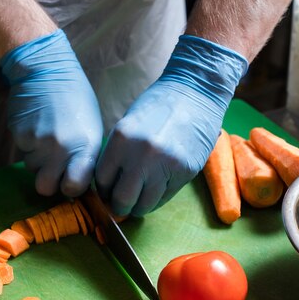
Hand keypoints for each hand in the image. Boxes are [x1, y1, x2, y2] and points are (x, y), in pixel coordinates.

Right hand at [0, 29, 102, 196]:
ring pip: (32, 170)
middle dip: (48, 181)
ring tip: (46, 138)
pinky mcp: (20, 135)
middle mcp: (62, 148)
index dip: (70, 188)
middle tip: (53, 168)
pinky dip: (28, 145)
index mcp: (86, 147)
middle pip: (46, 188)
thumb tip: (80, 181)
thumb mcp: (92, 128)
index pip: (74, 187)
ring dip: (38, 161)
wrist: (46, 69)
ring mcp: (39, 142)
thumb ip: (86, 157)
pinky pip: (23, 152)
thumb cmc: (75, 99)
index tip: (70, 180)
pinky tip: (36, 127)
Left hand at [95, 35, 247, 216]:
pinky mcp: (185, 172)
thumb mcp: (128, 126)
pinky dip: (158, 198)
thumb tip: (109, 187)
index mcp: (121, 139)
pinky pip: (166, 197)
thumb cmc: (159, 106)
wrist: (196, 92)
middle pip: (122, 199)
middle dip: (120, 206)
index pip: (102, 181)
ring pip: (145, 204)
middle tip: (123, 205)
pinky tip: (157, 190)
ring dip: (140, 207)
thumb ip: (117, 154)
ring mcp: (165, 165)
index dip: (104, 191)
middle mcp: (141, 154)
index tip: (108, 193)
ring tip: (140, 200)